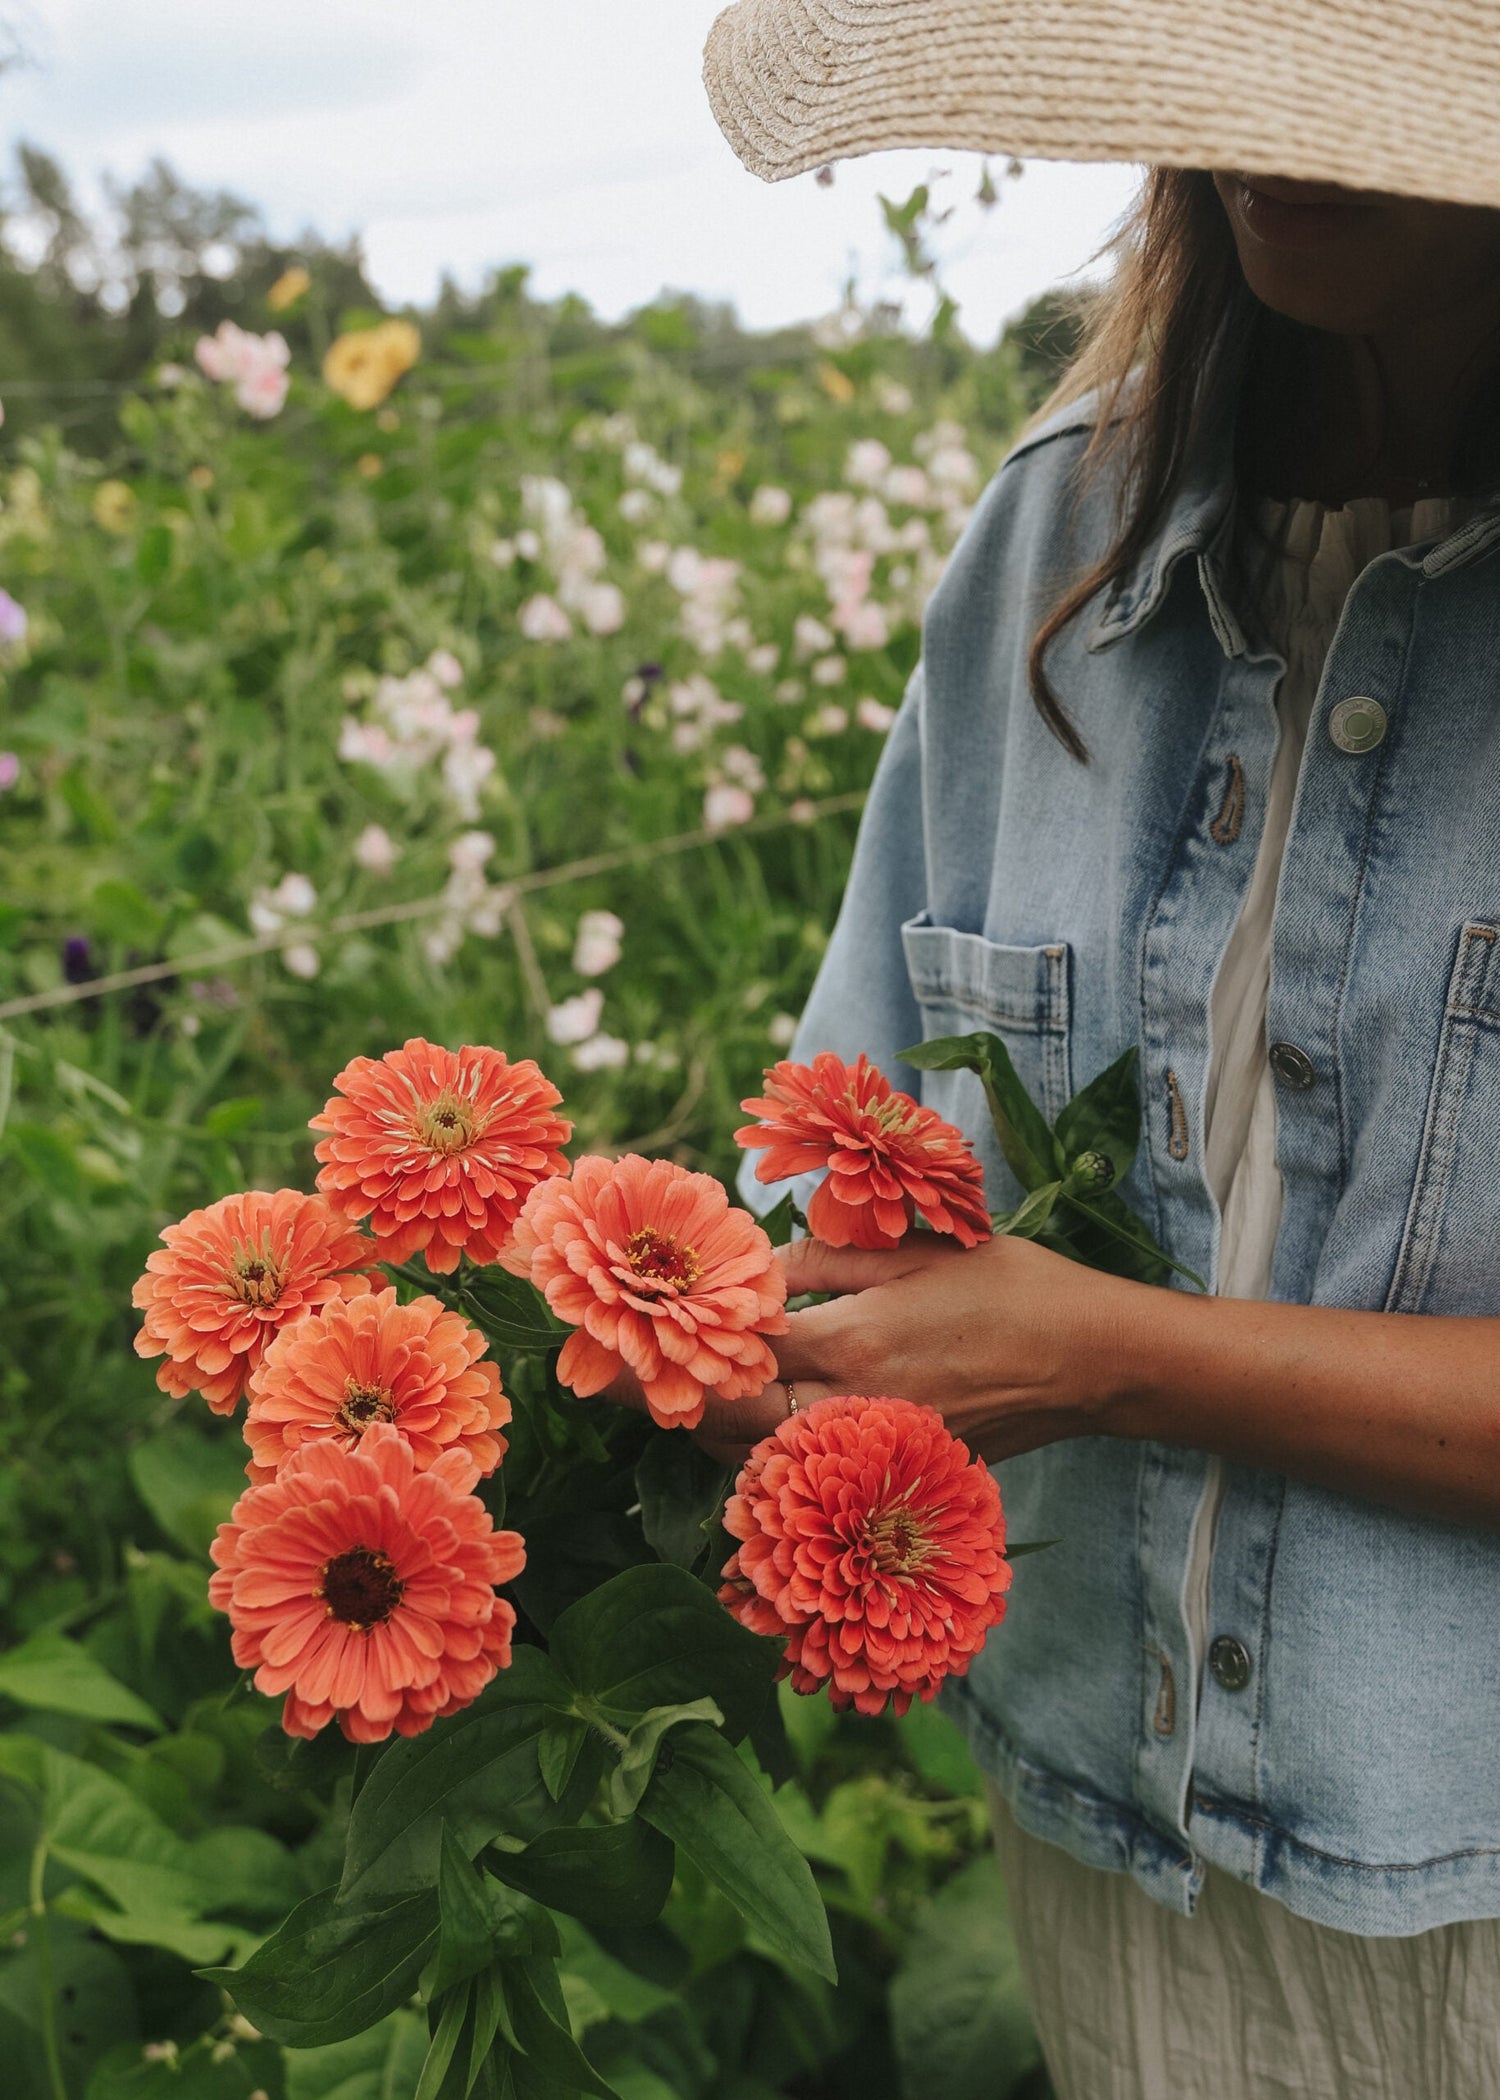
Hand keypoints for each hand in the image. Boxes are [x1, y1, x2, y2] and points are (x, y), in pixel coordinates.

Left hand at [686, 1230, 1145, 1468]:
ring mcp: (878, 1451)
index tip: (652, 1328)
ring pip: (764, 1463)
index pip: (737, 1356)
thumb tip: (763, 1267)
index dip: (683, 1344)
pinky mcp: (900, 1473)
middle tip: (646, 1374)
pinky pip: (814, 1482)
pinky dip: (773, 1461)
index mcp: (852, 1340)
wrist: (1093, 1360)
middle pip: (733, 1423)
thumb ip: (828, 1262)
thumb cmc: (1011, 1288)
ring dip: (721, 1434)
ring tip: (700, 1397)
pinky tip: (766, 1431)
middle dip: (684, 1399)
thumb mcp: (917, 1251)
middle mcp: (855, 1406)